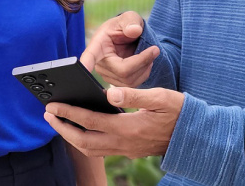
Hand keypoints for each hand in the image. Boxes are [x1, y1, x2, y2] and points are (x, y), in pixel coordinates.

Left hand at [43, 87, 183, 158]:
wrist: (196, 135)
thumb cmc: (180, 111)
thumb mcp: (160, 97)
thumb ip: (134, 94)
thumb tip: (109, 93)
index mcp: (129, 128)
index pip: (90, 121)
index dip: (69, 113)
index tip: (52, 105)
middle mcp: (125, 143)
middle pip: (84, 141)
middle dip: (63, 128)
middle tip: (48, 115)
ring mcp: (127, 150)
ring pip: (91, 149)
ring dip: (72, 137)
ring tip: (60, 122)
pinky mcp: (130, 151)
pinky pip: (101, 149)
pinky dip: (87, 140)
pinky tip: (83, 129)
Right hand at [80, 11, 159, 87]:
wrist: (129, 38)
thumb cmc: (126, 26)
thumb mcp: (129, 18)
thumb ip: (131, 21)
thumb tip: (134, 31)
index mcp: (98, 45)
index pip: (90, 56)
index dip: (86, 63)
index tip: (81, 68)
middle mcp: (99, 63)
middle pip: (122, 71)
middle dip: (142, 61)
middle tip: (155, 49)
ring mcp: (107, 75)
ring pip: (129, 81)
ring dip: (145, 68)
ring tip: (151, 54)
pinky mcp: (117, 83)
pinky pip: (133, 86)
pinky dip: (144, 74)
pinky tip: (146, 63)